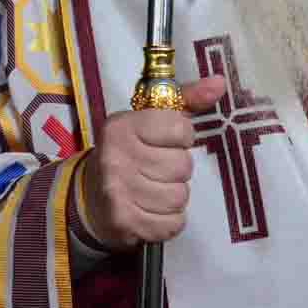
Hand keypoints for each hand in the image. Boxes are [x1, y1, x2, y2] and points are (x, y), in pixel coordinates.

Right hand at [78, 75, 226, 250]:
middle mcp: (117, 157)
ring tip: (154, 191)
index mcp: (122, 126)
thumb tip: (220, 83)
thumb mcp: (149, 120)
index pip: (180, 129)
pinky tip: (152, 211)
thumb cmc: (128, 153)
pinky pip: (172, 224)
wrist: (87, 198)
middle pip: (182, 166)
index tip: (166, 141)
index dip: (181, 137)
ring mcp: (118, 192)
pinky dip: (168, 221)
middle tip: (157, 170)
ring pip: (180, 196)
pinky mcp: (124, 222)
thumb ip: (186, 100)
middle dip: (177, 170)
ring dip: (173, 197)